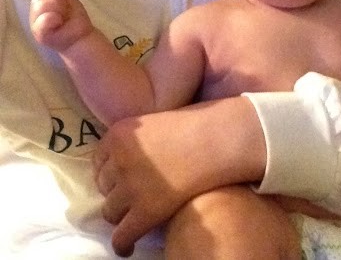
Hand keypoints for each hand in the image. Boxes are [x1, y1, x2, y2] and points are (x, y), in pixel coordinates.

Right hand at [30, 0, 92, 51]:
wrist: (82, 38)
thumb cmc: (74, 20)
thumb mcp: (70, 1)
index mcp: (41, 3)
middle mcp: (35, 13)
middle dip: (58, 0)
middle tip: (65, 11)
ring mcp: (35, 24)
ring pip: (41, 5)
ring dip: (58, 8)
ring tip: (63, 17)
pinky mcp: (40, 35)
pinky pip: (43, 19)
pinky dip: (54, 17)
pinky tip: (59, 22)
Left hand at [93, 97, 265, 256]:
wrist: (215, 139)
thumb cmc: (194, 125)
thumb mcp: (155, 121)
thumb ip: (138, 136)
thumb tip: (133, 154)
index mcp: (120, 134)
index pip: (98, 160)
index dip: (109, 171)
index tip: (119, 177)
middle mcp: (118, 160)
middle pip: (103, 186)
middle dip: (116, 191)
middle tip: (133, 195)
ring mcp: (129, 187)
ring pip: (110, 212)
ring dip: (121, 214)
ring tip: (135, 217)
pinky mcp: (145, 212)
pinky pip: (122, 236)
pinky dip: (123, 244)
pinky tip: (128, 247)